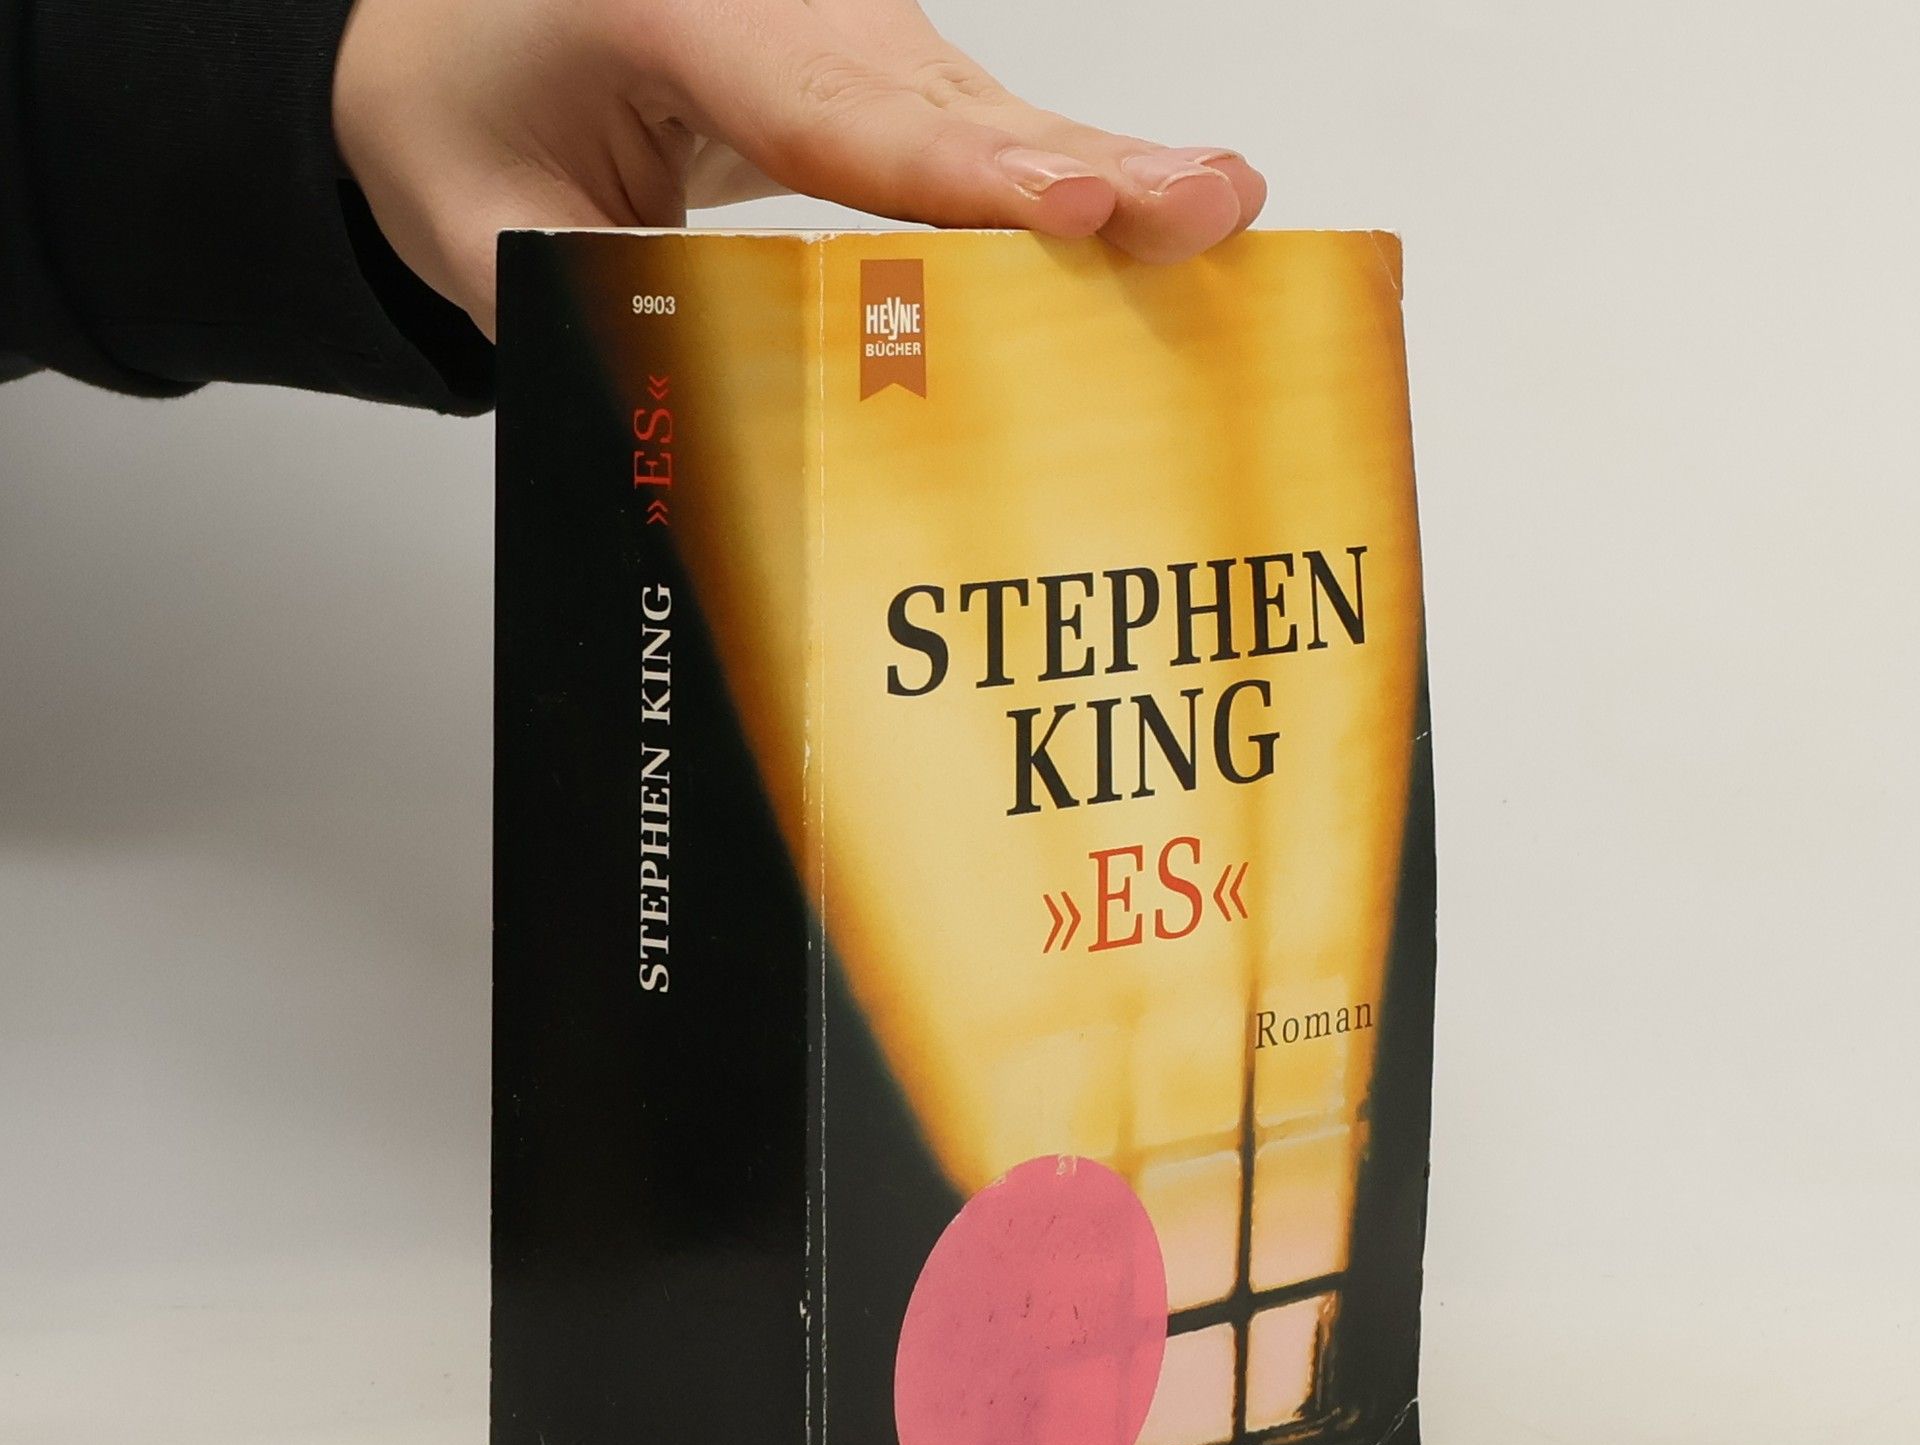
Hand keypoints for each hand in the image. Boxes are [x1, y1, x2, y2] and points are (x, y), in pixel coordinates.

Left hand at [333, 0, 1266, 337]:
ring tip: (1221, 219)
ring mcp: (848, 31)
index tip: (1069, 212)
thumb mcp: (481, 219)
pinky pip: (984, 138)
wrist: (475, 21)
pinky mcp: (886, 76)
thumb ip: (584, 311)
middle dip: (1086, 168)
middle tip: (1212, 207)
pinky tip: (1167, 221)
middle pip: (947, 104)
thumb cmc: (468, 104)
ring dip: (1109, 180)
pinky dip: (1075, 190)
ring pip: (987, 116)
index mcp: (666, 8)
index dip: (959, 174)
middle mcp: (785, 1)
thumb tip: (697, 451)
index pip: (831, 110)